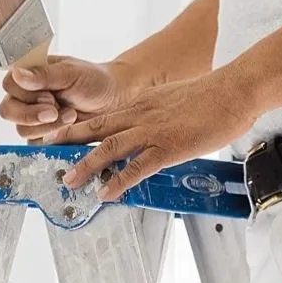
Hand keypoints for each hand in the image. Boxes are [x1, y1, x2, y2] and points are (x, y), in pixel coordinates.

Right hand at [0, 50, 130, 143]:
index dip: (25, 94)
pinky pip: (35, 143)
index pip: (9, 84)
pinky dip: (52, 138)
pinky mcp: (43, 135)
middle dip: (33, 114)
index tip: (48, 95)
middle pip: (9, 110)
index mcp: (30, 75)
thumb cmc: (94, 80)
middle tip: (55, 111)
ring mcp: (33, 117)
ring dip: (47, 126)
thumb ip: (43, 75)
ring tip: (71, 115)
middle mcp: (27, 96)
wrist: (115, 99)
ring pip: (22, 129)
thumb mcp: (70, 72)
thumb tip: (17, 73)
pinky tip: (69, 127)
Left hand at [60, 69, 260, 201]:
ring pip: (108, 148)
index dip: (79, 127)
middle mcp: (141, 115)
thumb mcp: (177, 99)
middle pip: (96, 128)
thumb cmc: (214, 95)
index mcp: (143, 104)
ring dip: (85, 164)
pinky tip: (106, 192)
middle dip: (68, 142)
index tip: (60, 136)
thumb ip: (162, 112)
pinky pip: (137, 167)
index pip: (104, 117)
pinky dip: (118, 180)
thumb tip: (159, 125)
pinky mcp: (168, 147)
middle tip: (47, 153)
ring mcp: (152, 131)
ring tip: (69, 179)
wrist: (234, 90)